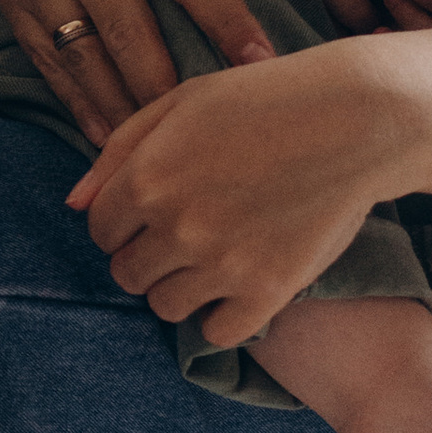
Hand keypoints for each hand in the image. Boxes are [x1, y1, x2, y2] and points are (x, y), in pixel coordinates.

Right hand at [0, 0, 286, 141]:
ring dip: (128, 116)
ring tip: (165, 155)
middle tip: (218, 134)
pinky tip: (104, 136)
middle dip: (178, 96)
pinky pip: (49, 65)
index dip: (232, 25)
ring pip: (91, 68)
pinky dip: (78, 105)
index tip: (267, 66)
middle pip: (139, 45)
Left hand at [67, 46, 410, 346]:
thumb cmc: (265, 100)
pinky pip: (218, 332)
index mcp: (147, 177)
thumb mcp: (182, 102)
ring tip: (214, 259)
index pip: (100, 231)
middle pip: (128, 274)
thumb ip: (119, 152)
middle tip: (187, 236)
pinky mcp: (267, 289)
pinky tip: (240, 285)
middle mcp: (176, 225)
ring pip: (166, 307)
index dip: (123, 223)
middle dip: (148, 258)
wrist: (356, 117)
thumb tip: (74, 206)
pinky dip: (223, 316)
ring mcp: (222, 262)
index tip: (155, 214)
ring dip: (182, 289)